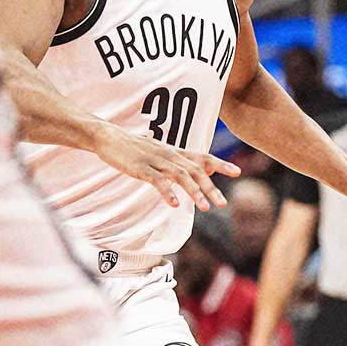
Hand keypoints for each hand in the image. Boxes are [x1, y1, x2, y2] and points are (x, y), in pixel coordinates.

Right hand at [93, 125, 240, 209]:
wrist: (109, 137)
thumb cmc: (136, 148)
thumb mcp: (161, 152)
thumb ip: (179, 161)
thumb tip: (198, 168)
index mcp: (175, 152)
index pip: (202, 157)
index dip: (220, 164)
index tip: (237, 171)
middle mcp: (170, 155)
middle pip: (195, 170)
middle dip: (211, 187)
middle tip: (223, 203)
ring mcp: (156, 161)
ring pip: (180, 176)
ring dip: (194, 192)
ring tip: (205, 208)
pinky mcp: (141, 168)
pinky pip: (157, 181)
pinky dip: (167, 192)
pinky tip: (174, 204)